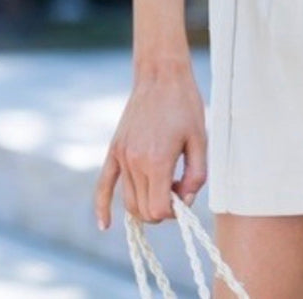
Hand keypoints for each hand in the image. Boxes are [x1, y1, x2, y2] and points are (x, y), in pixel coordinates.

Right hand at [93, 55, 207, 228]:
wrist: (162, 75)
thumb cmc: (185, 105)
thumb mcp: (200, 140)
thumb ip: (196, 176)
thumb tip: (184, 202)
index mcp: (157, 161)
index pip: (158, 210)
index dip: (173, 211)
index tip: (184, 194)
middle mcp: (134, 162)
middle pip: (143, 210)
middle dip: (161, 209)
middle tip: (177, 187)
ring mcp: (121, 156)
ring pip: (128, 202)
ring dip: (146, 204)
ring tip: (165, 184)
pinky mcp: (114, 150)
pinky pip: (103, 186)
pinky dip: (102, 208)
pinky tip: (105, 226)